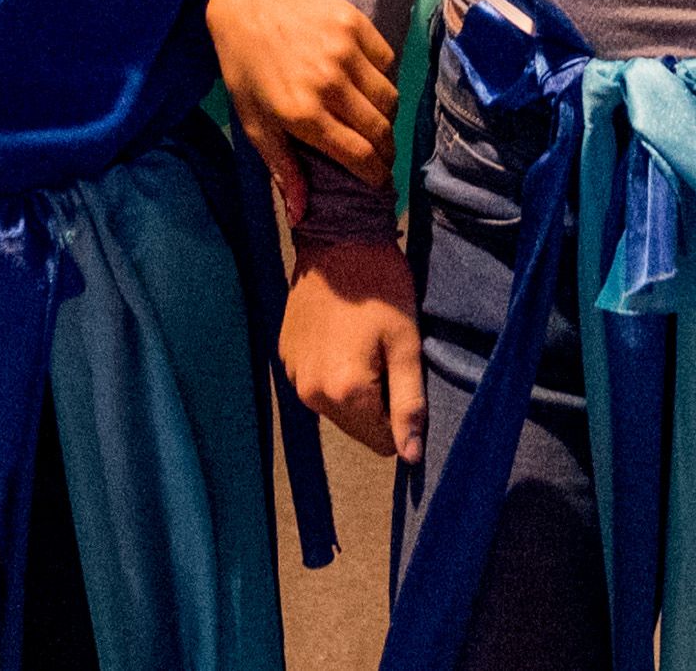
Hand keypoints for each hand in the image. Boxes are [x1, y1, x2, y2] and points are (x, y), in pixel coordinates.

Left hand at [208, 0, 399, 220]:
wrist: (247, 5)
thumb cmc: (247, 69)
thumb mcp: (255, 123)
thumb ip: (282, 166)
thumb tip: (300, 213)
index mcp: (303, 114)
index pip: (359, 155)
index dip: (376, 174)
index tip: (380, 182)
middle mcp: (330, 84)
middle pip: (380, 130)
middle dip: (386, 151)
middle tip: (381, 156)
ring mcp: (346, 51)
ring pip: (389, 97)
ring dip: (386, 116)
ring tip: (374, 121)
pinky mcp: (357, 24)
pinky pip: (387, 62)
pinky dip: (383, 79)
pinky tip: (368, 84)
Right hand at [283, 237, 426, 462]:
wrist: (336, 239)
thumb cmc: (380, 286)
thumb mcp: (406, 342)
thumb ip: (409, 402)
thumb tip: (412, 457)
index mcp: (345, 392)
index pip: (382, 442)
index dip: (400, 415)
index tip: (403, 375)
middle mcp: (311, 393)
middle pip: (357, 427)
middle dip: (377, 402)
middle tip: (387, 354)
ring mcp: (293, 375)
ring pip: (336, 407)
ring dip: (354, 388)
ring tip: (365, 343)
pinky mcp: (284, 356)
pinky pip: (316, 383)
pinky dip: (332, 370)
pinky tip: (343, 336)